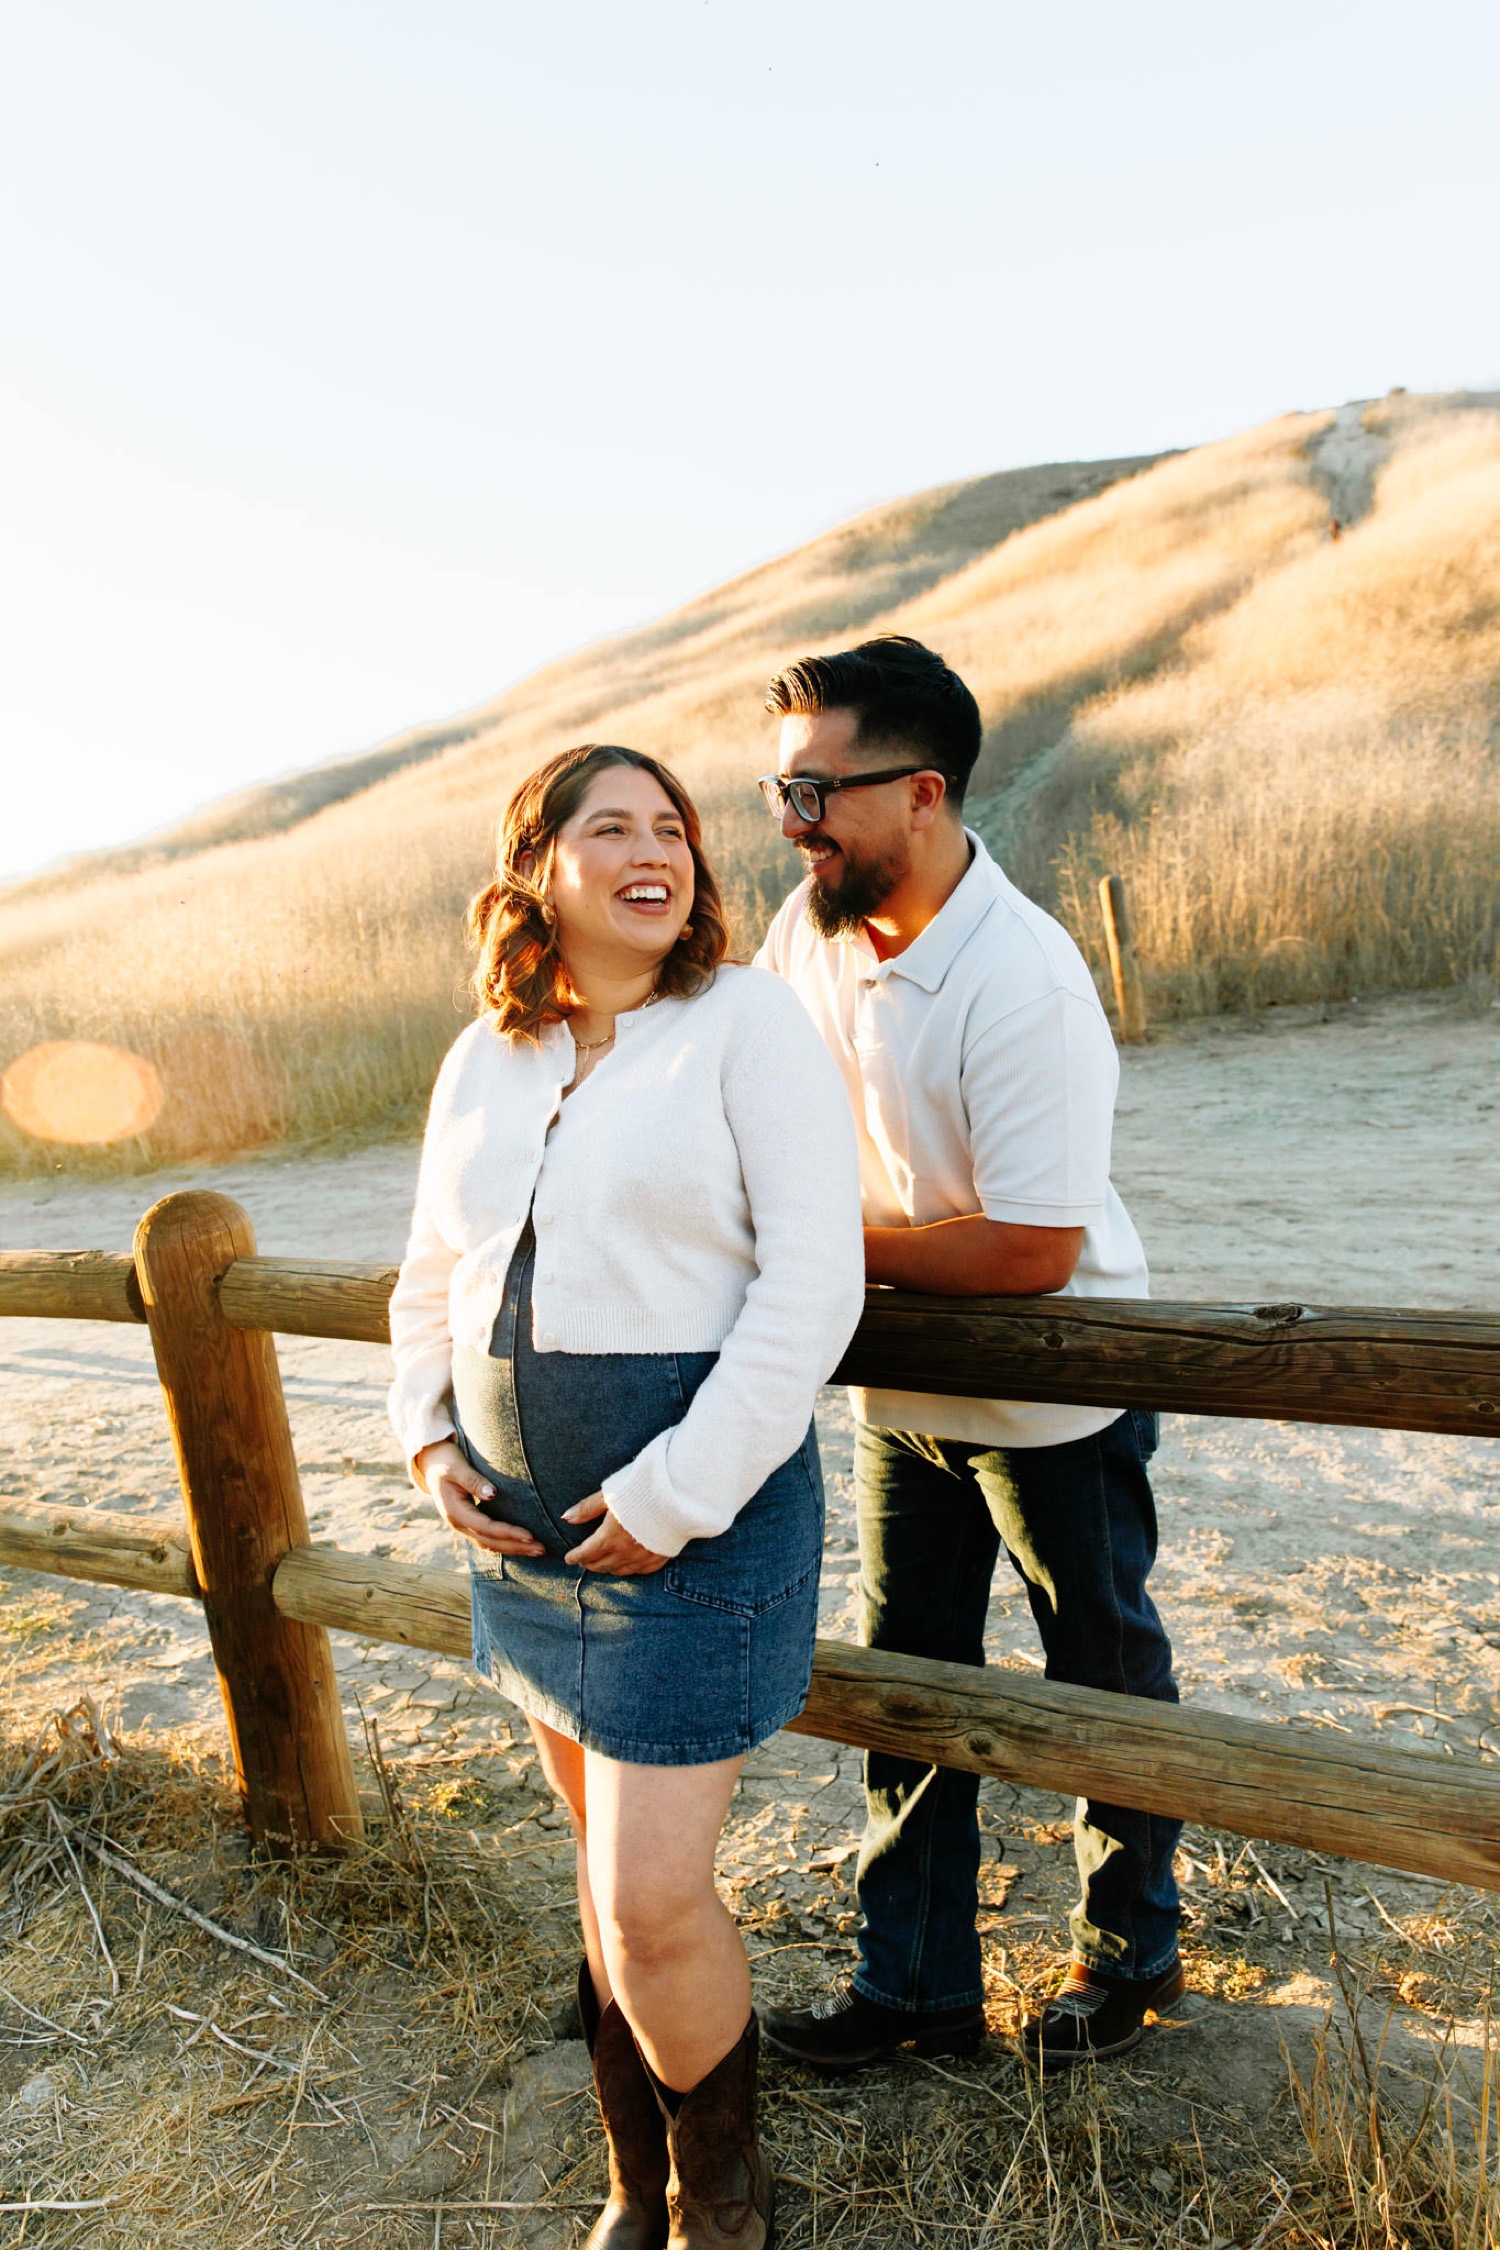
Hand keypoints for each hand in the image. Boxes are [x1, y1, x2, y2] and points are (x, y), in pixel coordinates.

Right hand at [414, 1439, 545, 1558]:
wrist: (432, 1462)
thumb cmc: (446, 1461)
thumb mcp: (457, 1467)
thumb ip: (473, 1480)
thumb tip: (492, 1494)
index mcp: (455, 1512)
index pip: (486, 1527)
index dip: (508, 1533)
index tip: (530, 1535)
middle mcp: (459, 1524)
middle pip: (490, 1542)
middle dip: (517, 1547)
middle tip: (542, 1549)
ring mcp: (463, 1526)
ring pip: (490, 1544)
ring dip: (514, 1549)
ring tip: (538, 1551)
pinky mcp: (469, 1523)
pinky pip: (488, 1539)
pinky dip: (506, 1544)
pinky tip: (522, 1546)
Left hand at [562, 1492, 668, 1575]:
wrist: (677, 1495)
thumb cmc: (640, 1490)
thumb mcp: (609, 1494)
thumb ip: (587, 1509)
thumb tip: (567, 1518)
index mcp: (609, 1537)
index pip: (586, 1553)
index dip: (575, 1557)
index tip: (569, 1558)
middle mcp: (625, 1552)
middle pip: (601, 1565)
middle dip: (589, 1563)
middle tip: (583, 1560)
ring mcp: (643, 1557)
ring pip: (620, 1571)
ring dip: (608, 1568)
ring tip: (603, 1563)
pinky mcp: (660, 1557)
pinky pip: (640, 1571)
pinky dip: (630, 1569)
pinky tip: (628, 1565)